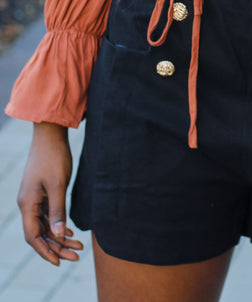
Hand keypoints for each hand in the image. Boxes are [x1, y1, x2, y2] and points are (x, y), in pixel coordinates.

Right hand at [17, 123, 83, 264]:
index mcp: (27, 204)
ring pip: (45, 225)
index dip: (45, 251)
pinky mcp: (41, 192)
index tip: (60, 262)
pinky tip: (70, 230)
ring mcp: (33, 198)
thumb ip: (58, 210)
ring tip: (78, 246)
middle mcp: (27, 204)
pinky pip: (47, 215)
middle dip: (57, 247)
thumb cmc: (54, 157)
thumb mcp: (58, 184)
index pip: (33, 236)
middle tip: (76, 256)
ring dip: (60, 237)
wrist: (50, 133)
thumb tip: (59, 235)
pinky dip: (58, 225)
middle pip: (40, 234)